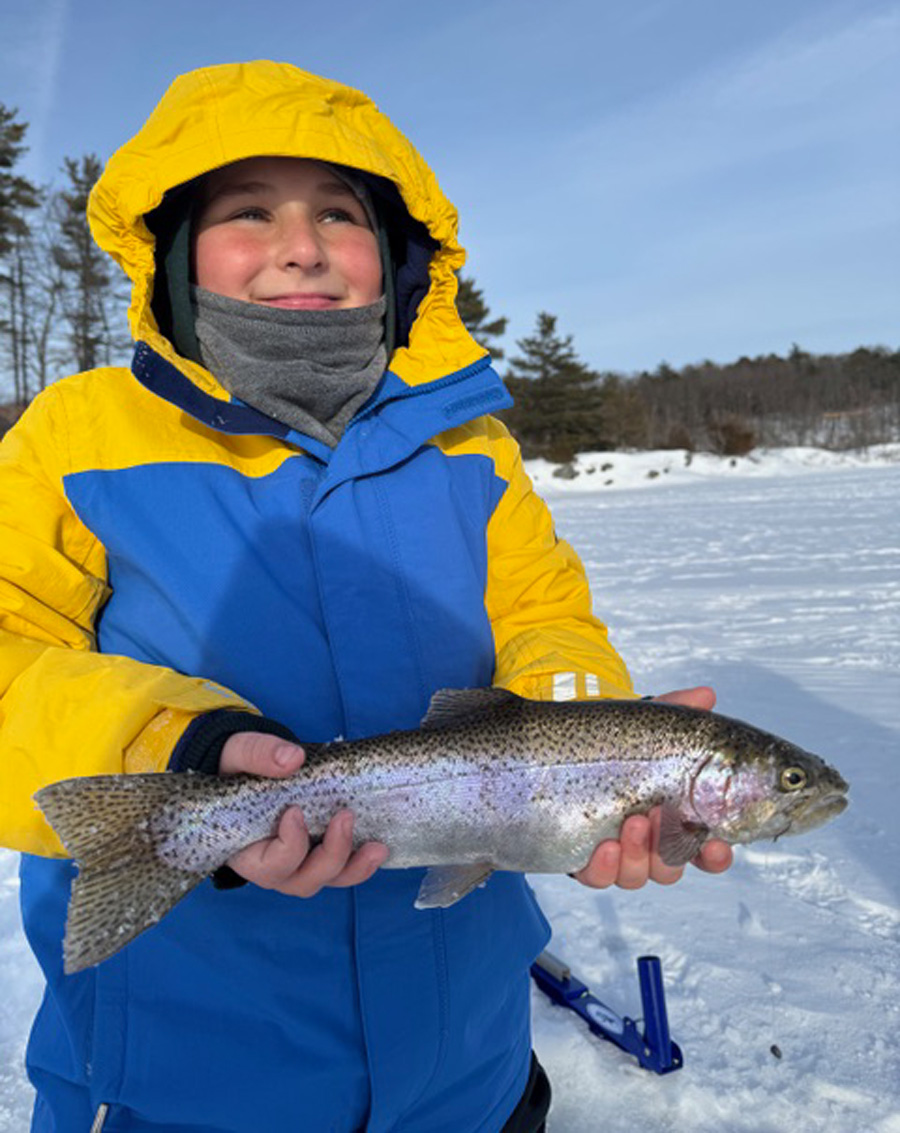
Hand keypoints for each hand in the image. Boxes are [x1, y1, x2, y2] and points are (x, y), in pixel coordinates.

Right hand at [219, 732, 388, 896]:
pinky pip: (342, 868)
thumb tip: (292, 758)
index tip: (295, 811)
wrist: (247, 768)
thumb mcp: (238, 754)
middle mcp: (273, 866)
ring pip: (328, 879)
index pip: (271, 865)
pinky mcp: (319, 853)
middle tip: (345, 817)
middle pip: (304, 880)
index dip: (289, 845)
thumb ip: (258, 754)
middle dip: (330, 855)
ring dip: (354, 867)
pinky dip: (360, 862)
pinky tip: (379, 845)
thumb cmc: (238, 768)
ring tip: (378, 847)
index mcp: (246, 850)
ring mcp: (299, 863)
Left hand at [572, 686, 732, 889]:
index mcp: (674, 819)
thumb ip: (677, 711)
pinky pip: (599, 878)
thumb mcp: (645, 725)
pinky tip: (604, 847)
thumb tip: (707, 695)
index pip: (707, 849)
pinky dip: (605, 868)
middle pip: (672, 866)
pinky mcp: (586, 860)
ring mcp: (618, 853)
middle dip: (669, 847)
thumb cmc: (615, 743)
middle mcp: (649, 842)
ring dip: (638, 853)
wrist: (559, 753)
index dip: (716, 855)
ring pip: (639, 874)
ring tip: (631, 820)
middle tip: (659, 815)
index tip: (716, 846)